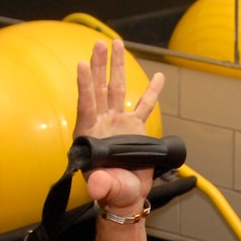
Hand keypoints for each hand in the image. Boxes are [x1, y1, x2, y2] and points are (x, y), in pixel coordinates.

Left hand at [74, 38, 165, 214]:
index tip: (82, 65)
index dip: (85, 85)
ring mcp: (118, 123)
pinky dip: (151, 91)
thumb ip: (101, 185)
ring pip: (117, 90)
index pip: (87, 105)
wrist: (125, 196)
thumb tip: (95, 184)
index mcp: (90, 135)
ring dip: (117, 67)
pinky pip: (143, 105)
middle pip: (99, 89)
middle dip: (99, 65)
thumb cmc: (113, 192)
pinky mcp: (134, 127)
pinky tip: (158, 77)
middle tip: (100, 44)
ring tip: (116, 44)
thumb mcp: (106, 189)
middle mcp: (102, 124)